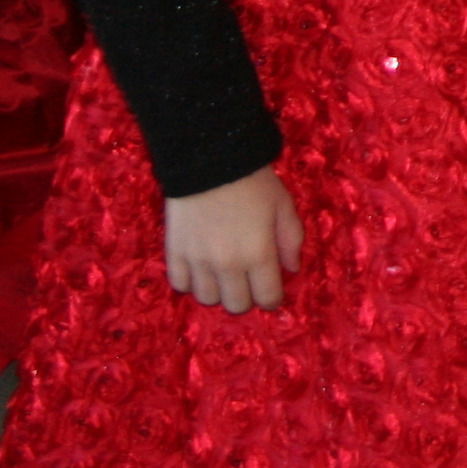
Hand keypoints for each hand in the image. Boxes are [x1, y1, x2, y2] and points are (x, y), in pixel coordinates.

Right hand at [165, 166, 301, 313]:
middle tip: (249, 281)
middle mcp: (227, 265)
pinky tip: (201, 267)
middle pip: (236, 305)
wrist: (210, 162)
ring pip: (207, 300)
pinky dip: (192, 281)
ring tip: (224, 274)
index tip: (272, 292)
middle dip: (247, 298)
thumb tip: (292, 269)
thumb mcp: (284, 206)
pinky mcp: (174, 254)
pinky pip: (180, 285)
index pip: (267, 298)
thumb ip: (291, 240)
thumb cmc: (254, 182)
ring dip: (219, 291)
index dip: (273, 298)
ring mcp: (197, 261)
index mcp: (258, 254)